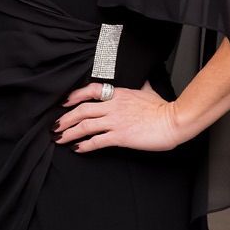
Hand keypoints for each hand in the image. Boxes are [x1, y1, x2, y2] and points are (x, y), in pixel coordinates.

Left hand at [54, 80, 185, 153]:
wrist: (174, 120)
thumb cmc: (164, 108)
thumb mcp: (149, 91)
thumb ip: (142, 86)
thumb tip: (143, 81)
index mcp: (119, 93)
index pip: (91, 90)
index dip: (74, 96)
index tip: (64, 102)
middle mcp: (114, 106)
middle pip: (82, 109)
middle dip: (65, 118)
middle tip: (55, 126)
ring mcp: (116, 121)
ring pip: (85, 125)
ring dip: (69, 132)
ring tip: (59, 138)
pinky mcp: (120, 136)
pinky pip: (97, 141)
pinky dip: (85, 145)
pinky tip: (77, 148)